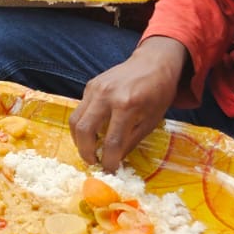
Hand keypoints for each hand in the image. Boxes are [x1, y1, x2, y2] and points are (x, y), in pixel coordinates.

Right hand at [69, 39, 190, 170]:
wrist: (153, 63)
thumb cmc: (158, 93)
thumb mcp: (152, 120)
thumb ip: (131, 140)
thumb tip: (115, 159)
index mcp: (127, 106)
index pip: (111, 141)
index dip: (109, 161)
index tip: (110, 171)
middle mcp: (106, 96)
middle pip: (84, 130)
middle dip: (86, 152)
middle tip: (93, 163)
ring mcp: (94, 89)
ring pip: (75, 120)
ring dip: (78, 140)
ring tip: (89, 150)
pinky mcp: (89, 86)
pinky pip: (80, 109)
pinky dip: (82, 125)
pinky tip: (91, 132)